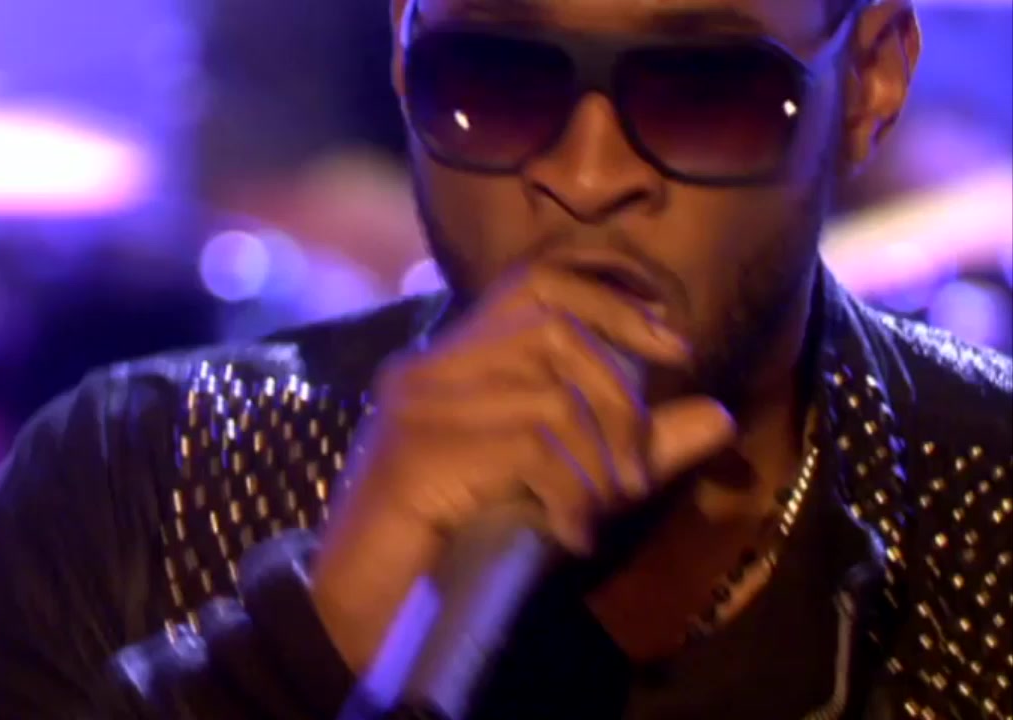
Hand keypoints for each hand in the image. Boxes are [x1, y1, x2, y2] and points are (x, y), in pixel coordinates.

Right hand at [309, 266, 736, 670]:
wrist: (365, 605)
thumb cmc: (460, 541)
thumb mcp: (562, 481)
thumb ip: (631, 445)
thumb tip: (719, 414)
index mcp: (450, 360)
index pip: (535, 282)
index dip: (611, 301)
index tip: (673, 348)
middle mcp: (427, 368)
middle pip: (555, 331)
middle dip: (620, 398)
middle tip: (635, 473)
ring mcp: (418, 407)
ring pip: (551, 395)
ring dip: (599, 460)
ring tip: (600, 510)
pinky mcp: (421, 454)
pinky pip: (532, 449)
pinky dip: (571, 496)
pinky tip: (570, 536)